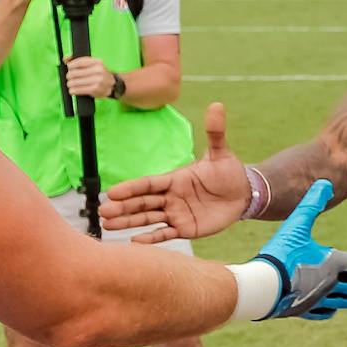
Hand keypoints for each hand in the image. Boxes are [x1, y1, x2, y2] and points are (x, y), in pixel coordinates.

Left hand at [61, 56, 115, 100]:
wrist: (112, 85)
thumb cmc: (99, 74)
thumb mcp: (93, 64)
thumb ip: (78, 60)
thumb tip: (65, 59)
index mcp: (97, 62)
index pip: (79, 62)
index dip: (71, 65)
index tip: (69, 67)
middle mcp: (98, 70)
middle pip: (75, 73)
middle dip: (69, 75)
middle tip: (70, 77)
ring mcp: (97, 80)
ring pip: (75, 82)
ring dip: (70, 84)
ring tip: (71, 84)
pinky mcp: (95, 89)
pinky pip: (78, 90)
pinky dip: (73, 90)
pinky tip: (73, 90)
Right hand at [101, 102, 250, 242]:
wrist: (243, 194)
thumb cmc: (228, 171)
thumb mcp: (220, 152)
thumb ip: (215, 132)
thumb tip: (217, 105)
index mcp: (174, 179)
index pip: (148, 184)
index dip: (131, 188)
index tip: (112, 191)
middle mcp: (171, 197)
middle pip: (143, 202)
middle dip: (123, 207)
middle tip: (103, 211)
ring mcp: (176, 213)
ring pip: (148, 219)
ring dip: (129, 222)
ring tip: (108, 225)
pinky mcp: (186, 229)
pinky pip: (166, 234)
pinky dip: (151, 238)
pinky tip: (134, 242)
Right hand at [251, 180, 346, 319]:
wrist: (263, 286)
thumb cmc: (282, 253)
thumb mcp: (297, 224)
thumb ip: (311, 203)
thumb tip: (325, 183)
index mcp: (333, 263)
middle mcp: (330, 284)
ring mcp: (317, 299)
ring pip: (341, 301)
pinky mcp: (302, 310)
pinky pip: (321, 312)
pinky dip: (330, 311)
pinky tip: (332, 311)